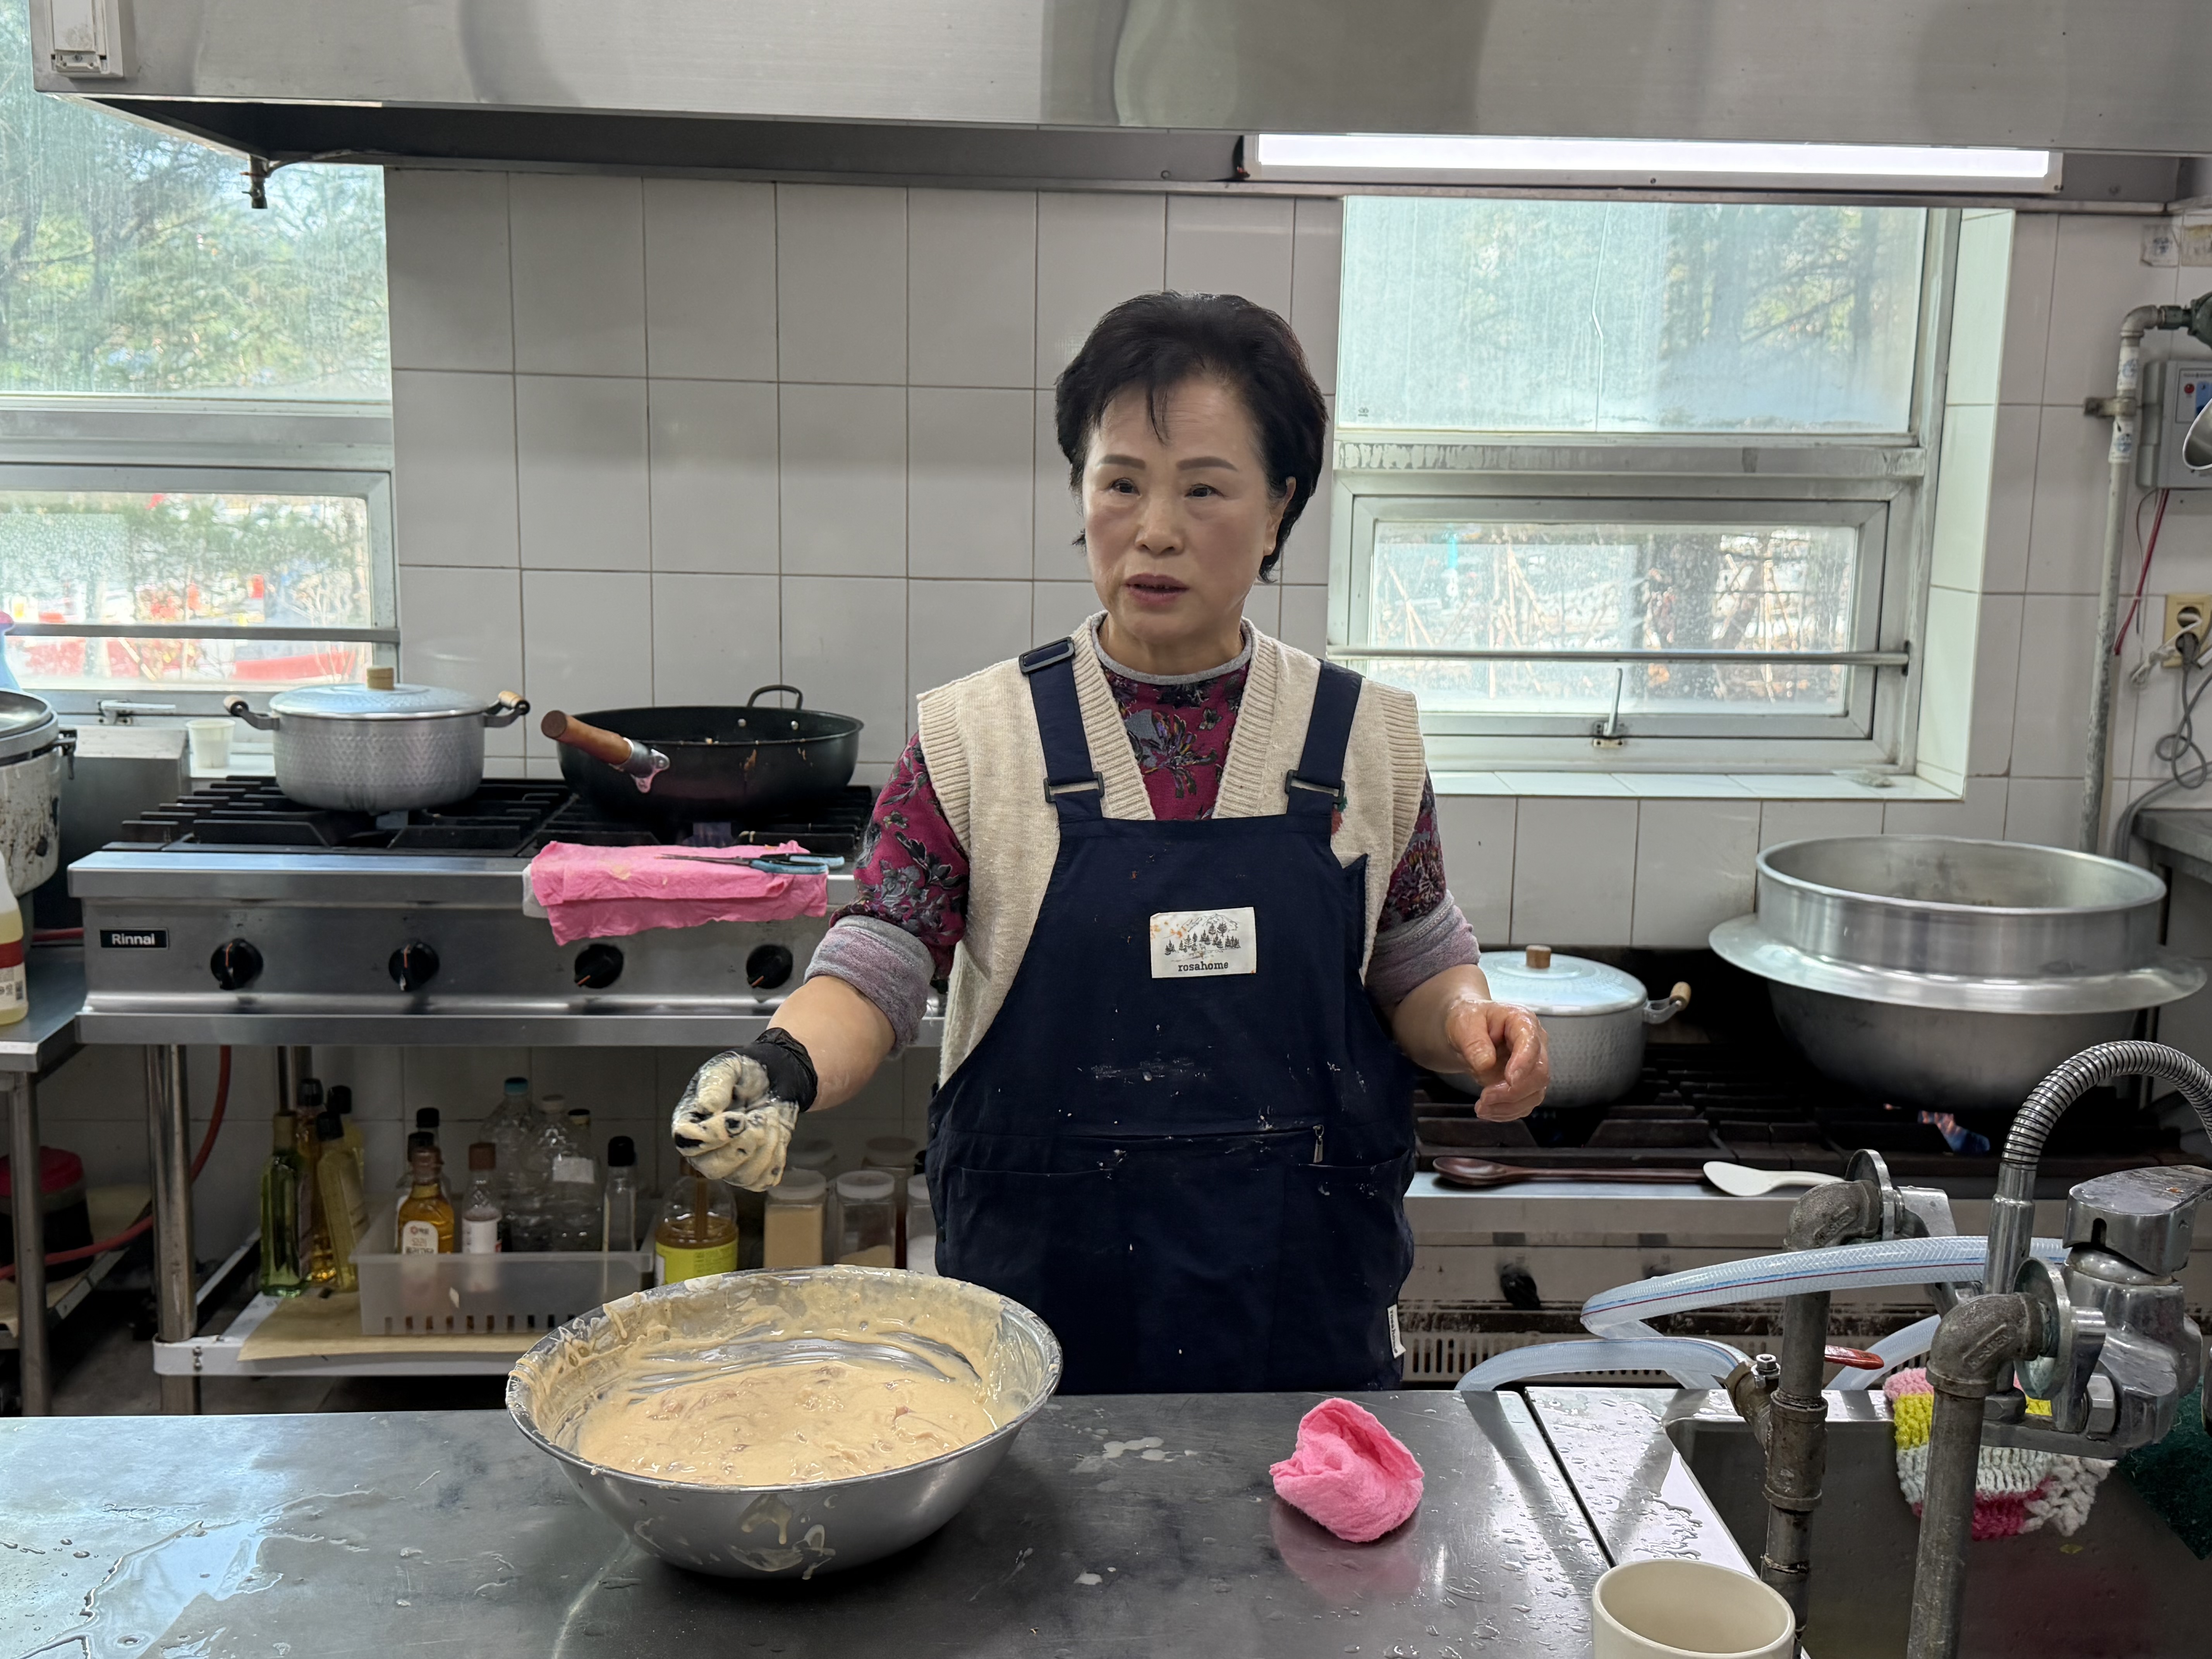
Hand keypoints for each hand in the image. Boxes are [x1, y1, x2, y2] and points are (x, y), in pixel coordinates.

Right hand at [669, 1030, 817, 1189]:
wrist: (775, 1078)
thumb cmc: (744, 1073)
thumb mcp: (727, 1067)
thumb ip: (714, 1085)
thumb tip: (706, 1107)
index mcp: (689, 1122)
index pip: (687, 1141)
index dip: (713, 1135)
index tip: (739, 1118)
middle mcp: (704, 1149)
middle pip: (713, 1168)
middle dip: (743, 1144)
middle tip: (760, 1116)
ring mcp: (728, 1164)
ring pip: (742, 1176)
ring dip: (765, 1146)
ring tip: (769, 1118)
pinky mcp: (752, 1171)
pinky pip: (763, 1179)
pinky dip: (775, 1155)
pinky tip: (775, 1133)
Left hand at [1443, 998, 1548, 1120]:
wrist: (1467, 1033)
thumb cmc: (1469, 1022)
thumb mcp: (1463, 1024)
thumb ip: (1474, 1041)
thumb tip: (1486, 1063)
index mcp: (1522, 1021)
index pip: (1531, 1044)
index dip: (1523, 1064)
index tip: (1509, 1079)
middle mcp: (1535, 1044)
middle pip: (1539, 1074)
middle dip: (1513, 1091)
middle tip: (1484, 1098)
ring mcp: (1533, 1066)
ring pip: (1534, 1094)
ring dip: (1508, 1106)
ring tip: (1481, 1108)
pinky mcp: (1526, 1085)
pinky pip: (1524, 1104)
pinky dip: (1506, 1112)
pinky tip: (1488, 1111)